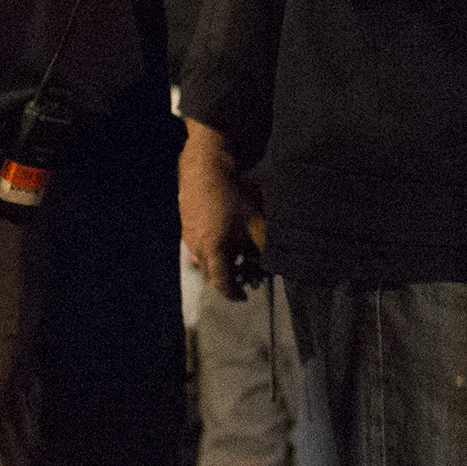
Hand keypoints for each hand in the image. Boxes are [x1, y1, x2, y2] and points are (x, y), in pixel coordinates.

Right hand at [179, 118, 261, 300]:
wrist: (204, 167)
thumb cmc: (230, 193)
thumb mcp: (254, 219)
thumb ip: (265, 242)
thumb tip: (279, 259)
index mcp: (212, 250)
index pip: (222, 283)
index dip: (234, 293)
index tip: (243, 297)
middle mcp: (197, 247)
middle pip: (212, 273)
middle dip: (229, 278)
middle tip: (245, 276)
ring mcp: (189, 236)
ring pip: (205, 259)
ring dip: (222, 261)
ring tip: (240, 253)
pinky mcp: (187, 225)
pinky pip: (200, 245)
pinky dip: (214, 248)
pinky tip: (228, 235)